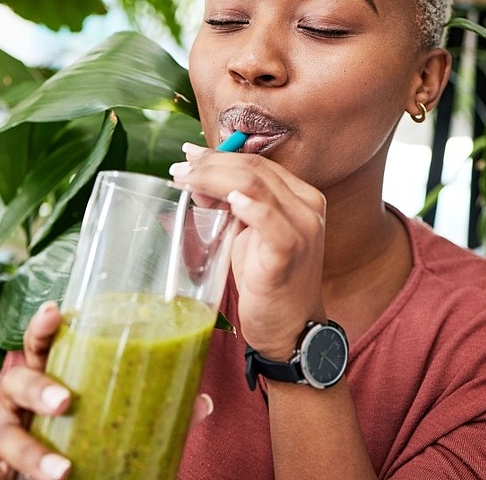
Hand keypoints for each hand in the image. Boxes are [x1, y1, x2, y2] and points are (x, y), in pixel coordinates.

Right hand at [0, 301, 214, 478]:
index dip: (44, 326)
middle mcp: (20, 402)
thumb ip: (151, 408)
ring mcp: (1, 435)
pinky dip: (9, 478)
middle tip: (67, 400)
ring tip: (63, 469)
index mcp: (51, 378)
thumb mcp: (110, 420)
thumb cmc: (79, 439)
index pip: (43, 345)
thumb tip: (202, 402)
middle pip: (18, 379)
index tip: (56, 310)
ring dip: (32, 450)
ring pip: (2, 432)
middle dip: (39, 386)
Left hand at [170, 143, 327, 359]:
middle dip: (210, 164)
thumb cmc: (269, 281)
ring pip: (255, 185)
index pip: (257, 163)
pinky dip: (247, 206)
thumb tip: (198, 180)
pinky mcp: (290, 252)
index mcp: (301, 197)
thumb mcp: (248, 235)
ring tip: (184, 180)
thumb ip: (231, 205)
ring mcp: (302, 228)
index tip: (190, 156)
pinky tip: (226, 202)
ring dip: (213, 178)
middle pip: (254, 168)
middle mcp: (307, 206)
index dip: (220, 155)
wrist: (291, 329)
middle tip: (179, 168)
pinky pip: (268, 219)